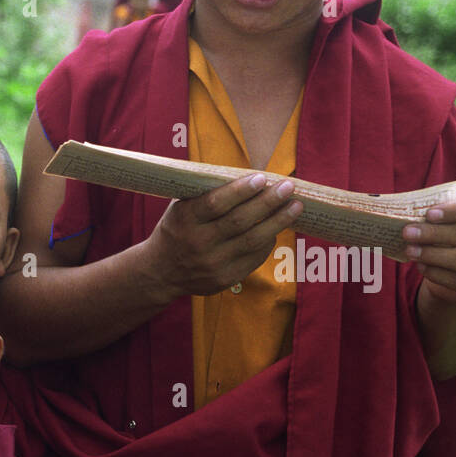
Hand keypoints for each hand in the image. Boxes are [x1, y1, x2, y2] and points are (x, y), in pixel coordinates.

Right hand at [140, 173, 302, 300]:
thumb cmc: (177, 229)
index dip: (240, 191)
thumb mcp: (181, 208)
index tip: (261, 178)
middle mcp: (197, 243)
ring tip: (295, 206)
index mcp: (184, 220)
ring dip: (278, 221)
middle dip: (267, 202)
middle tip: (288, 187)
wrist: (160, 272)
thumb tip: (249, 177)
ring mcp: (212, 264)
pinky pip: (254, 257)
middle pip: (239, 221)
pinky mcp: (224, 279)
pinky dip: (268, 240)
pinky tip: (278, 227)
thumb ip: (207, 194)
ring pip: (252, 240)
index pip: (215, 204)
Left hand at [403, 195, 455, 304]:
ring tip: (410, 251)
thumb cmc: (449, 237)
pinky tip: (420, 266)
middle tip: (408, 233)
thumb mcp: (447, 221)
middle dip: (434, 233)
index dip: (454, 210)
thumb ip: (436, 216)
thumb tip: (407, 215)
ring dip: (432, 255)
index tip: (429, 214)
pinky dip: (436, 273)